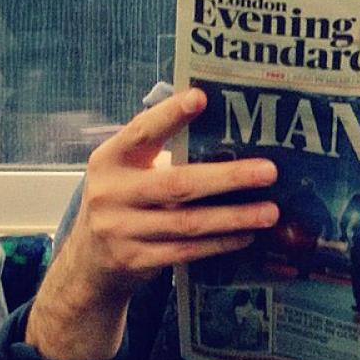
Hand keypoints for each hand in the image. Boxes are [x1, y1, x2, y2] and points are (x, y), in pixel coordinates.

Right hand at [26, 88, 278, 359]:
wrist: (88, 261)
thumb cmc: (123, 201)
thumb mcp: (128, 171)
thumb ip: (161, 153)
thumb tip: (227, 135)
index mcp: (109, 159)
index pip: (141, 132)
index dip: (169, 115)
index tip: (201, 98)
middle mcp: (111, 193)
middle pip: (178, 183)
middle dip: (228, 177)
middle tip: (269, 172)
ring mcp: (120, 230)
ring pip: (188, 223)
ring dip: (234, 217)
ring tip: (270, 211)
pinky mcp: (135, 261)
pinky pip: (187, 251)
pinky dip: (220, 243)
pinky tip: (247, 235)